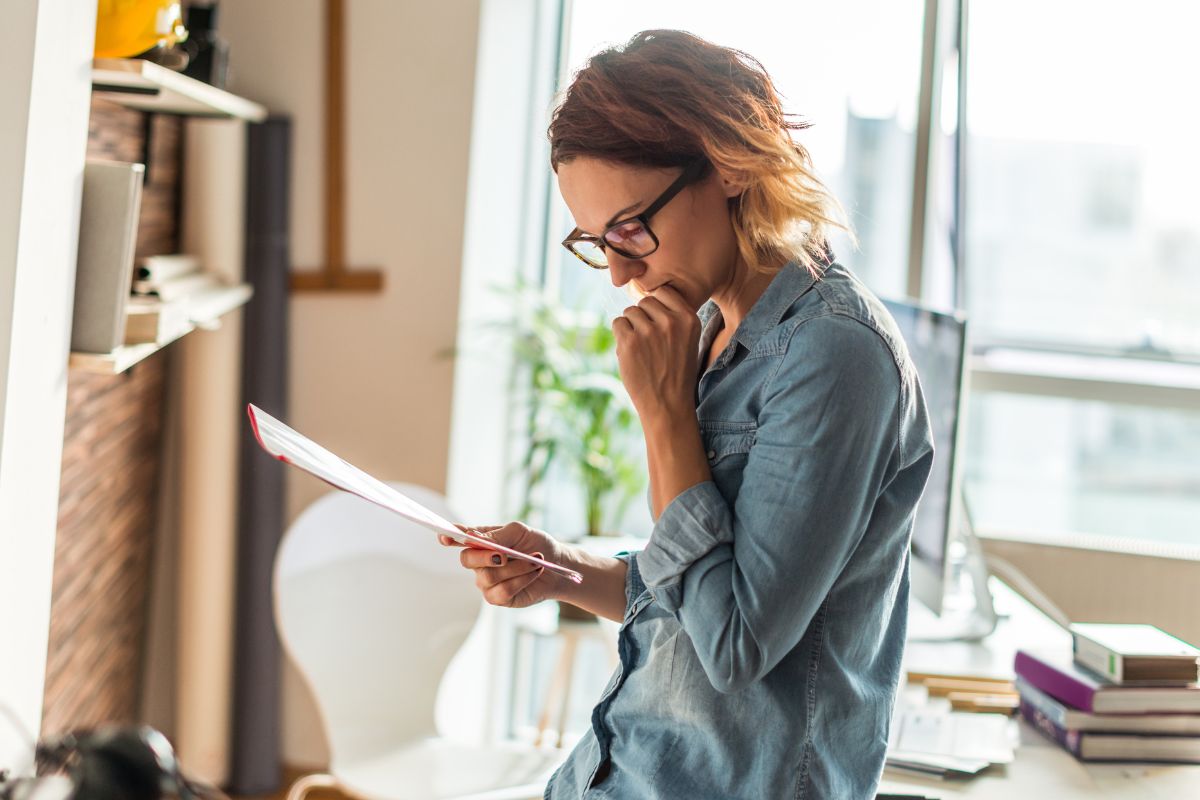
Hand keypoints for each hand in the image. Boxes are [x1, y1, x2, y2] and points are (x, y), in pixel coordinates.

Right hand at [437, 522, 572, 608]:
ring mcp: (487, 581)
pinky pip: (502, 592)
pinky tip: (534, 572)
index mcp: (481, 541)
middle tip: (504, 555)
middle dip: (484, 557)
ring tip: (535, 561)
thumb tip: (476, 539)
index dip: (449, 537)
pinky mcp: (498, 597)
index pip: (459, 538)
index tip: (444, 537)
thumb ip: (498, 535)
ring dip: (516, 568)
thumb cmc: (536, 544)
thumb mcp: (520, 531)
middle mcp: (480, 562)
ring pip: (489, 577)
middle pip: (467, 560)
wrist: (557, 564)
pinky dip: (521, 580)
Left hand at [612, 285, 699, 419]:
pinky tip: (630, 353)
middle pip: (645, 301)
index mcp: (689, 319)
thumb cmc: (675, 372)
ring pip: (630, 312)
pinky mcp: (629, 342)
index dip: (656, 306)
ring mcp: (649, 331)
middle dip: (642, 317)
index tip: (656, 322)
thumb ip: (672, 317)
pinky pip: (617, 323)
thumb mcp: (687, 341)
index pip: (664, 292)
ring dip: (630, 327)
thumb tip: (646, 295)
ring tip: (641, 349)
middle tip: (648, 341)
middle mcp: (671, 322)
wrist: (667, 405)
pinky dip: (620, 337)